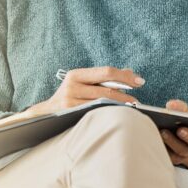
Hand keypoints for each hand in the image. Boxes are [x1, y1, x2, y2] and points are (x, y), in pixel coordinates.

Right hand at [24, 67, 143, 115]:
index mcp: (76, 74)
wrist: (46, 113)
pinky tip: (117, 114)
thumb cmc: (71, 95)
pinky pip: (95, 113)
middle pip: (106, 89)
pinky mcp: (70, 115)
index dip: (125, 77)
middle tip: (137, 100)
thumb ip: (105, 77)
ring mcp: (70, 102)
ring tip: (131, 108)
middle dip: (125, 95)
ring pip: (102, 103)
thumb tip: (131, 73)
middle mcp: (72, 86)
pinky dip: (109, 113)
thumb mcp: (84, 82)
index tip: (140, 81)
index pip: (106, 72)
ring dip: (120, 106)